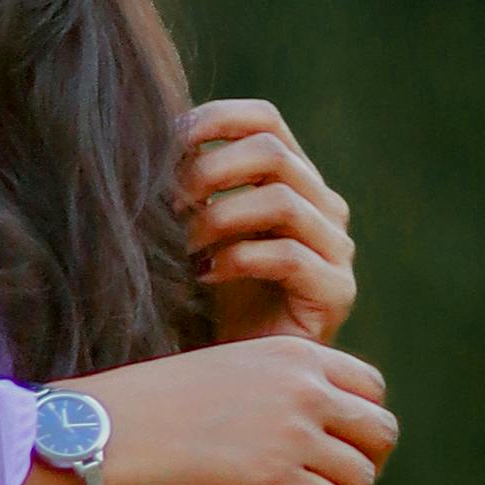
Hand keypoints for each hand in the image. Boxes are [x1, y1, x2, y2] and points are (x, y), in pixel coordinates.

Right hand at [26, 339, 397, 484]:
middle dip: (365, 462)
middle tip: (334, 483)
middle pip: (381, 431)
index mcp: (293, 355)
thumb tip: (306, 430)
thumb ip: (275, 387)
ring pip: (363, 476)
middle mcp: (304, 389)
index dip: (359, 423)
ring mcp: (293, 435)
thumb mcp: (227, 370)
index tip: (333, 446)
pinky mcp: (277, 483)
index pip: (371, 387)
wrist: (105, 433)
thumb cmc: (151, 408)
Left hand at [179, 99, 354, 346]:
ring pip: (281, 201)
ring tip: (183, 246)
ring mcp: (335, 248)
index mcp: (293, 179)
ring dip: (218, 219)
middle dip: (209, 170)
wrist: (242, 366)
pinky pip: (288, 256)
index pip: (265, 119)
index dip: (215, 118)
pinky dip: (237, 260)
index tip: (166, 143)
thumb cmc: (214, 296)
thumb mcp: (198, 229)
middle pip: (272, 151)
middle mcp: (322, 206)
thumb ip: (190, 186)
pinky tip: (205, 276)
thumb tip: (148, 139)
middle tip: (168, 202)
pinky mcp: (336, 291)